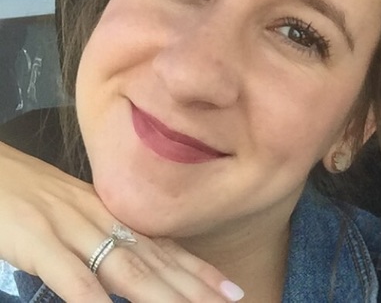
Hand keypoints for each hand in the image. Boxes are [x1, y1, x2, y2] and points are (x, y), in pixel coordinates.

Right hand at [0, 142, 242, 301]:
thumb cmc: (36, 198)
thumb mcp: (79, 215)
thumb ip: (107, 237)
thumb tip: (140, 263)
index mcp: (113, 216)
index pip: (164, 247)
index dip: (199, 271)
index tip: (232, 290)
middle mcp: (102, 220)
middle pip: (155, 260)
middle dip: (194, 288)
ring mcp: (71, 229)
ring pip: (124, 267)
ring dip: (161, 295)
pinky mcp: (37, 239)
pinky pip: (69, 273)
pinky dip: (91, 295)